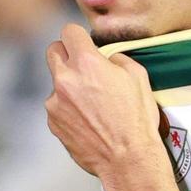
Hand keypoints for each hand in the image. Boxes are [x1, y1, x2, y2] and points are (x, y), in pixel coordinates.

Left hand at [44, 24, 163, 180]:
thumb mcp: (138, 77)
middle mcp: (65, 79)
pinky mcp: (52, 122)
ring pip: (55, 82)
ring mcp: (55, 102)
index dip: (78, 37)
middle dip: (66, 54)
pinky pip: (56, 106)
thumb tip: (106, 58)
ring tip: (91, 104)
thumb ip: (116, 59)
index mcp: (87, 63)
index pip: (68, 32)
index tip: (84, 44)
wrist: (128, 158)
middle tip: (82, 66)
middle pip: (52, 51)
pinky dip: (67, 109)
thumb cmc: (137, 119)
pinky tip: (87, 120)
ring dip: (68, 86)